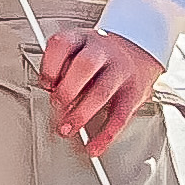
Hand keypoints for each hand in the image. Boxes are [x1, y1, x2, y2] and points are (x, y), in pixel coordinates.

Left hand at [38, 27, 161, 156]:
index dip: (49, 65)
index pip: (62, 44)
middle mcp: (103, 51)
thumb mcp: (78, 48)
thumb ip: (61, 66)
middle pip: (84, 65)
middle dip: (67, 88)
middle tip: (56, 105)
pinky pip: (120, 116)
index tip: (45, 84)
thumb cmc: (99, 54)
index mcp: (82, 38)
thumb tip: (48, 92)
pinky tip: (94, 146)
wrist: (139, 48)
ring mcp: (120, 71)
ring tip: (67, 129)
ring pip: (101, 92)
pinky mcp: (134, 93)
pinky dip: (106, 135)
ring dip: (81, 114)